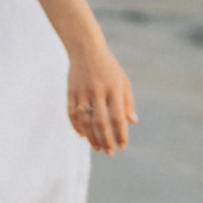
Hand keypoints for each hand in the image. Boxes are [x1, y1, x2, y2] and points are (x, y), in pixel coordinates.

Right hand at [65, 39, 136, 154]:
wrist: (86, 49)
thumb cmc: (109, 67)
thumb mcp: (123, 81)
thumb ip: (127, 102)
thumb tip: (132, 122)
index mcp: (113, 89)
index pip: (117, 117)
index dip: (120, 134)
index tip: (123, 146)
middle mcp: (97, 91)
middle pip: (101, 122)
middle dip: (106, 140)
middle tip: (110, 153)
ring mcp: (82, 92)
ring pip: (85, 121)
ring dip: (91, 137)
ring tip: (98, 148)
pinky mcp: (71, 92)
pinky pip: (72, 114)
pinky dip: (77, 127)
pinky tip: (83, 136)